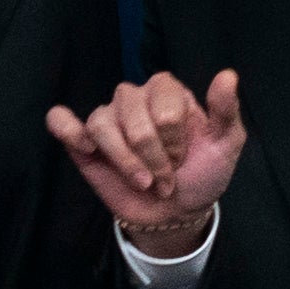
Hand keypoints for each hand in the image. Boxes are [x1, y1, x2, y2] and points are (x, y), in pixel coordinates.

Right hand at [46, 68, 247, 254]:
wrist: (175, 212)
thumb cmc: (202, 173)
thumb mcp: (226, 145)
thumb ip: (226, 111)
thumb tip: (228, 75)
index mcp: (168, 93)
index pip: (163, 103)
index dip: (173, 138)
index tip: (182, 159)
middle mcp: (135, 99)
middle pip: (131, 114)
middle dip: (150, 155)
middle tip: (164, 178)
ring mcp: (108, 119)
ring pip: (101, 123)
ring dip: (123, 160)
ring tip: (141, 182)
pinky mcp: (83, 142)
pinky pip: (61, 121)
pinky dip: (67, 130)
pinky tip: (86, 149)